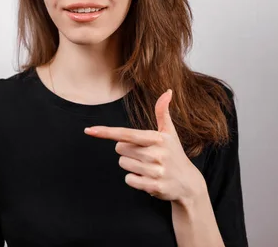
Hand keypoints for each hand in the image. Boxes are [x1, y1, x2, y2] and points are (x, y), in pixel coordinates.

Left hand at [84, 89, 205, 203]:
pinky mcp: (154, 186)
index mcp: (157, 139)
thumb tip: (167, 91)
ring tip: (148, 167)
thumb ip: (163, 112)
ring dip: (131, 166)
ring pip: (123, 164)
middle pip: (120, 149)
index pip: (126, 134)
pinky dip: (134, 179)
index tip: (89, 130)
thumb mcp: (170, 133)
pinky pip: (129, 180)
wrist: (188, 184)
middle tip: (144, 155)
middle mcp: (156, 154)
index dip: (106, 132)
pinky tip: (148, 178)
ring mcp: (156, 171)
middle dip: (127, 151)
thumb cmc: (174, 154)